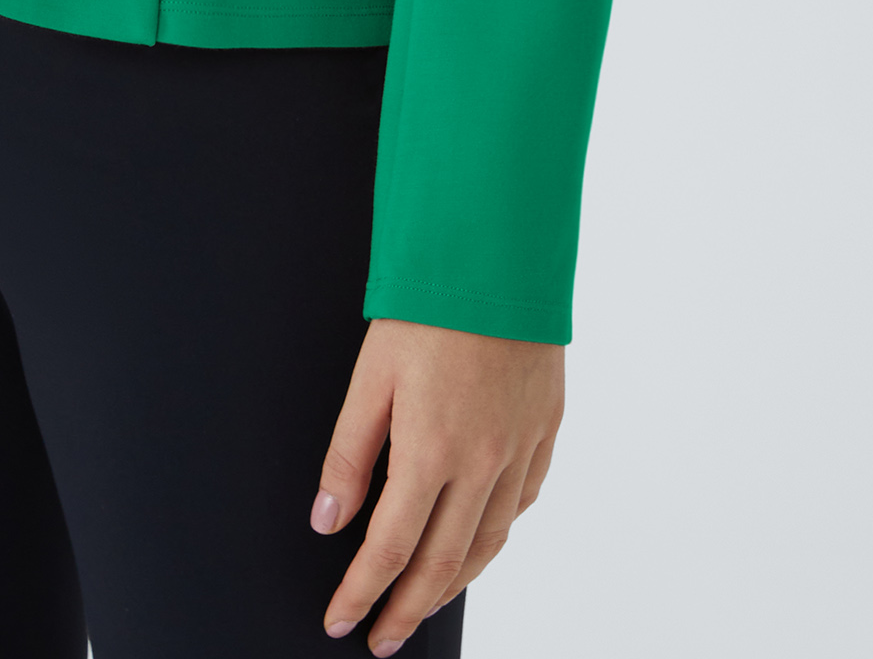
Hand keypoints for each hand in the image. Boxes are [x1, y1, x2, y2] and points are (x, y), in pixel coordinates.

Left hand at [312, 318, 563, 650]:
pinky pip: (523, 502)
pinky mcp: (545, 428)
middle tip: (382, 638)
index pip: (389, 549)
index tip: (341, 621)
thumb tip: (327, 520)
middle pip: (442, 564)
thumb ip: (349, 454)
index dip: (361, 593)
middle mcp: (483, 462)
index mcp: (432, 451)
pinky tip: (481, 540)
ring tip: (424, 604)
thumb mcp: (370, 374)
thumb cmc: (431, 303)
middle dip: (406, 609)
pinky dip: (497, 534)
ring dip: (453, 584)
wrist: (500, 252)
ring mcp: (521, 449)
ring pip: (489, 543)